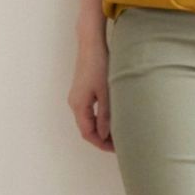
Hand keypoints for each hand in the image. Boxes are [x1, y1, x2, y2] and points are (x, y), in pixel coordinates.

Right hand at [67, 37, 115, 152]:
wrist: (91, 45)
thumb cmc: (99, 66)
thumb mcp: (105, 93)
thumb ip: (105, 116)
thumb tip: (104, 135)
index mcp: (78, 105)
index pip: (88, 133)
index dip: (101, 144)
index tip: (116, 149)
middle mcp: (74, 103)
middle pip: (87, 129)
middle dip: (102, 138)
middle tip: (120, 144)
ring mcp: (77, 97)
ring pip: (88, 121)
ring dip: (101, 129)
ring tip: (118, 133)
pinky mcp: (82, 91)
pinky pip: (89, 112)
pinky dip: (100, 119)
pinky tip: (112, 118)